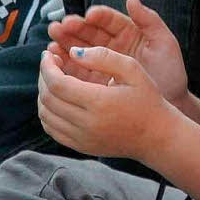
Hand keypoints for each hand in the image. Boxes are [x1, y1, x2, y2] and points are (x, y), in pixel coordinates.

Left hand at [37, 46, 178, 160]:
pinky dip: (47, 112)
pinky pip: (52, 129)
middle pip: (48, 98)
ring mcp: (82, 138)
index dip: (47, 67)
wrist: (156, 136)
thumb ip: (104, 56)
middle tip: (50, 62)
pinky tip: (57, 99)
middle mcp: (87, 124)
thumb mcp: (132, 69)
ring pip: (46, 115)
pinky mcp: (81, 146)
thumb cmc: (147, 99)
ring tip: (53, 78)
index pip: (57, 84)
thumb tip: (73, 52)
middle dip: (43, 76)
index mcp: (99, 102)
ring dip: (43, 94)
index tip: (48, 54)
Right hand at [48, 0, 189, 109]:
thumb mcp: (165, 44)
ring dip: (64, 44)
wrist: (171, 106)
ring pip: (79, 49)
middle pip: (88, 32)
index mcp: (128, 32)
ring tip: (52, 41)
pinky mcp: (94, 81)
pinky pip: (76, 70)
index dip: (98, 16)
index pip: (109, 20)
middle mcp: (111, 45)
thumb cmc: (171, 73)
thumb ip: (150, 20)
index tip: (89, 15)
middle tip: (61, 26)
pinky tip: (54, 61)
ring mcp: (101, 63)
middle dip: (73, 28)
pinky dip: (64, 65)